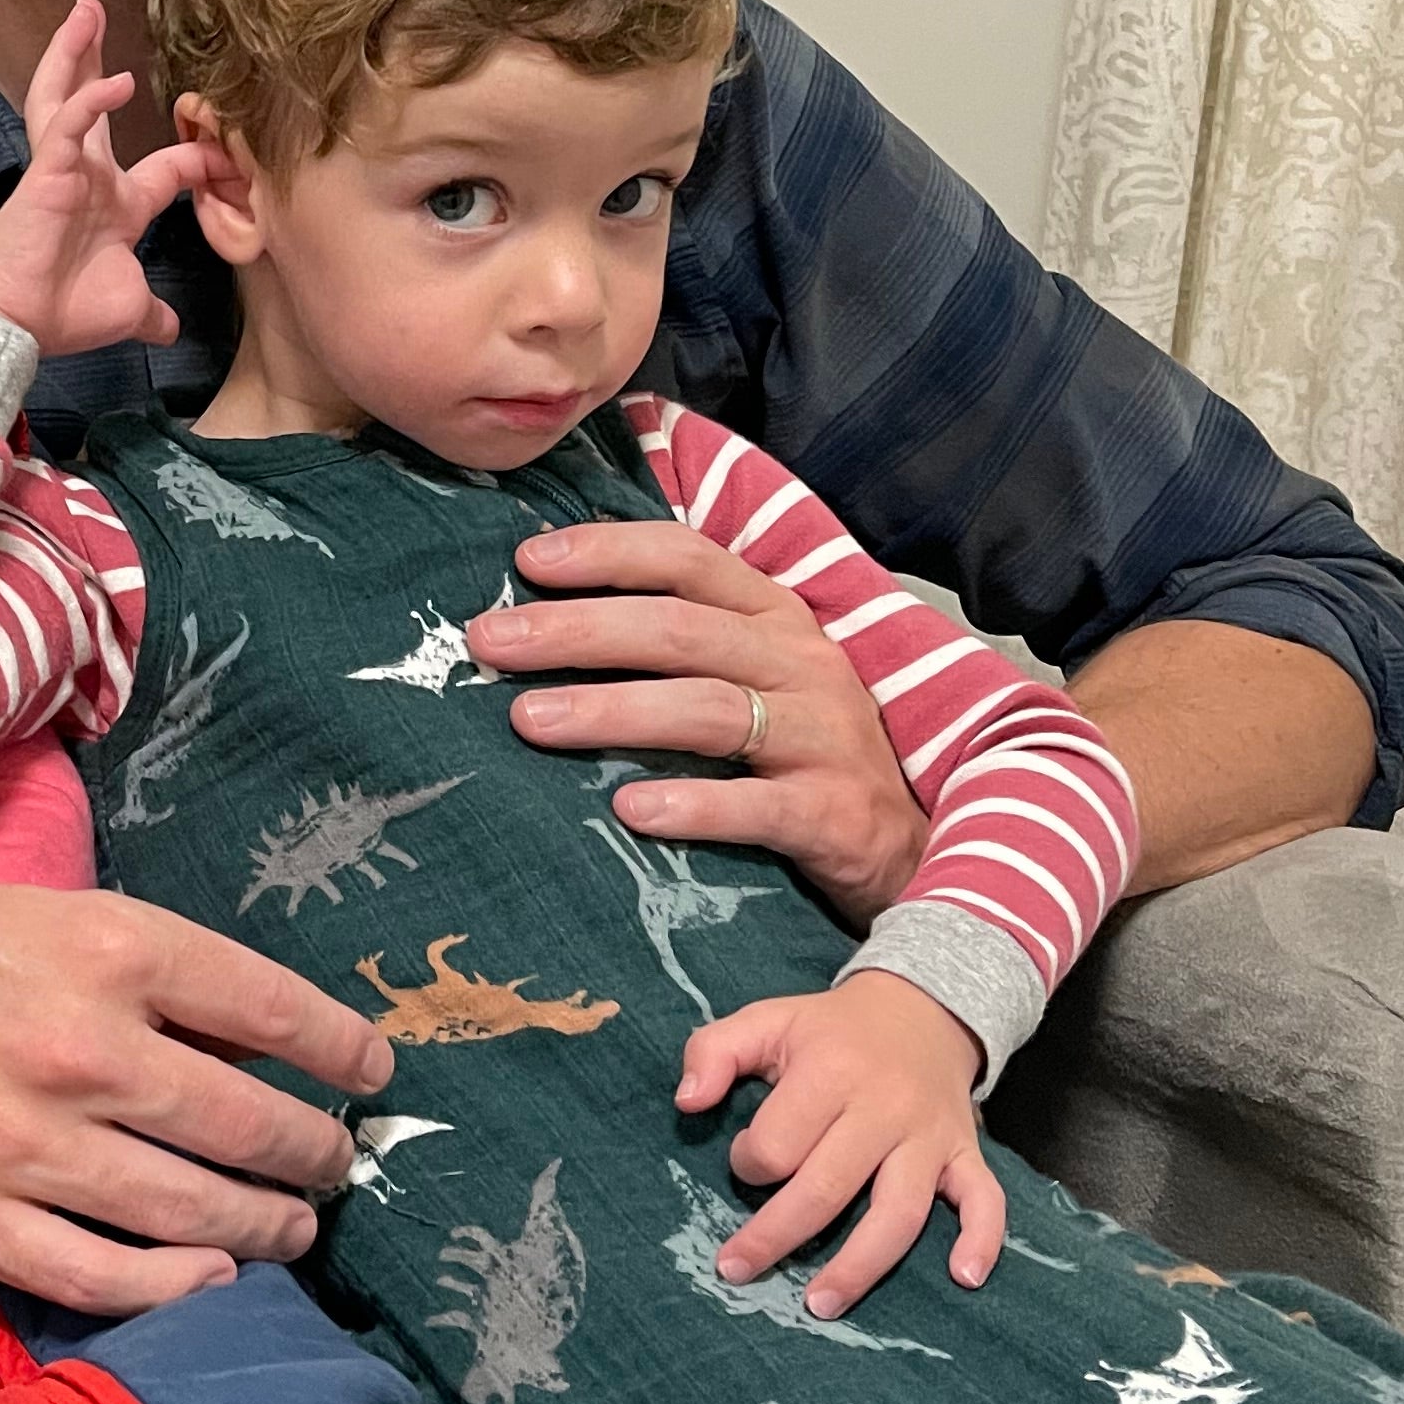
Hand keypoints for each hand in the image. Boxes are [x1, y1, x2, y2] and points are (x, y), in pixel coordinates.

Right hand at [0, 0, 210, 362]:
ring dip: (75, 53)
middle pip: (91, 103)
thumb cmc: (65, 313)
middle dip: (93, 59)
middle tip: (96, 13)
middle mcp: (91, 178)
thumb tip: (170, 329)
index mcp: (118, 205)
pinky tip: (116, 82)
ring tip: (85, 11)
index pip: (166, 166)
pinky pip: (67, 127)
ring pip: (68, 97)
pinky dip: (90, 103)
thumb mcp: (130, 309)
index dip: (200, 156)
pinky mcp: (47, 174)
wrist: (19, 327)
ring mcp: (66, 171)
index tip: (229, 149)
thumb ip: (154, 313)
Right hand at [0, 857, 384, 1314]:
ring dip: (264, 1226)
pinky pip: (104, 1278)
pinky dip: (174, 1287)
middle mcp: (84, 1045)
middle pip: (249, 1122)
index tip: (372, 1072)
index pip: (273, 1010)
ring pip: (194, 1210)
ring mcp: (29, 1142)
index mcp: (109, 949)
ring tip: (292, 1226)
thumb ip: (143, 972)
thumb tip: (251, 1031)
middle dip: (312, 1155)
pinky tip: (211, 1279)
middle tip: (334, 1164)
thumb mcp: (41, 911)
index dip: (343, 1051)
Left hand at [469, 522, 927, 925]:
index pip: (688, 559)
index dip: (609, 552)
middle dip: (577, 631)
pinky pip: (759, 806)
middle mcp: (801, 663)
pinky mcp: (834, 813)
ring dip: (613, 711)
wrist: (912, 851)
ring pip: (708, 710)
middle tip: (490, 642)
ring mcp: (823, 737)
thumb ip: (676, 642)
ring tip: (529, 719)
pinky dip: (695, 805)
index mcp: (774, 618)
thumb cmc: (804, 755)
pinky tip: (632, 810)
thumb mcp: (753, 678)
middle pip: (679, 630)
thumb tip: (543, 620)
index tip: (527, 561)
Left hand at [677, 975, 999, 1315]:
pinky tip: (964, 1278)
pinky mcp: (966, 1154)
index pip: (778, 1144)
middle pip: (827, 1190)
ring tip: (820, 1306)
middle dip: (776, 1237)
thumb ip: (713, 1051)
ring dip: (860, 1266)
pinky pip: (986, 1200)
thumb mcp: (766, 1019)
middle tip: (737, 1272)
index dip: (749, 1162)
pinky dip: (982, 1239)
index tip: (748, 1160)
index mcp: (830, 1072)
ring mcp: (929, 1136)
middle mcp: (884, 1108)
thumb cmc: (829, 1030)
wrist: (920, 1011)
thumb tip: (686, 1102)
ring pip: (898, 1212)